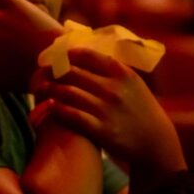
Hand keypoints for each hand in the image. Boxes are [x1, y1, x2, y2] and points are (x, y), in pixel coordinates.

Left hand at [33, 47, 184, 186]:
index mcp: (121, 73)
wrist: (154, 141)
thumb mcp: (132, 83)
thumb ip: (112, 68)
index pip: (87, 55)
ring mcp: (106, 109)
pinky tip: (49, 105)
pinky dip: (57, 108)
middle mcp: (113, 89)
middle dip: (52, 71)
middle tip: (42, 72)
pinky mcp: (100, 129)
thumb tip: (86, 52)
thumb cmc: (139, 109)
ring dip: (50, 89)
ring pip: (68, 93)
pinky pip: (71, 115)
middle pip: (72, 73)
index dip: (67, 53)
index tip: (56, 55)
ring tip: (39, 88)